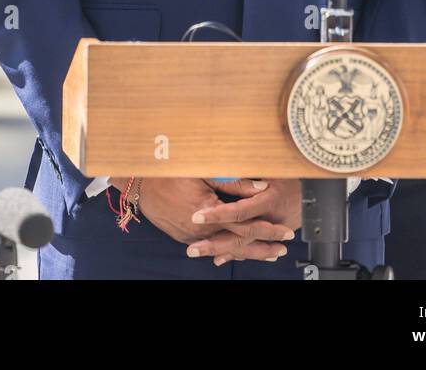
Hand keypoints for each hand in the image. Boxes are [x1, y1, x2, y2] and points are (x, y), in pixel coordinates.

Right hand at [109, 176, 294, 264]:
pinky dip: (227, 250)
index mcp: (210, 213)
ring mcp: (192, 236)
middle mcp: (202, 230)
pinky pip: (210, 246)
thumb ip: (234, 181)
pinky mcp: (184, 237)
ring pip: (225, 248)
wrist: (139, 184)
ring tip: (268, 254)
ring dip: (248, 252)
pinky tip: (238, 252)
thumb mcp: (205, 171)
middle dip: (264, 247)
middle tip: (283, 248)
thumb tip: (261, 188)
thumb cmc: (171, 171)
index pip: (247, 225)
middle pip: (239, 244)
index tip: (286, 231)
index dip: (268, 229)